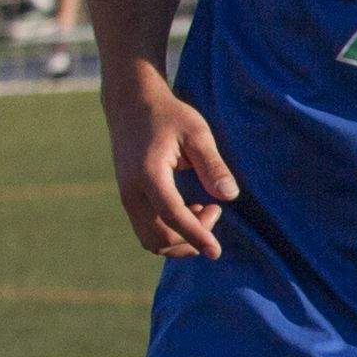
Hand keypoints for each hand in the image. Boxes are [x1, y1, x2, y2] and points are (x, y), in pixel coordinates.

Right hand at [104, 65, 238, 257]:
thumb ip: (213, 165)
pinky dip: (171, 231)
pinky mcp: (129, 200)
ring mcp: (126, 197)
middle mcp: (131, 191)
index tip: (216, 252)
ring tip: (203, 209)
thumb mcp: (197, 133)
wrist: (131, 105)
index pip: (172, 216)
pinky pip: (148, 230)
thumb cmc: (168, 116)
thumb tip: (229, 196)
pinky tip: (190, 208)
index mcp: (148, 174)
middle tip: (213, 209)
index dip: (196, 236)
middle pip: (159, 238)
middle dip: (192, 237)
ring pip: (151, 240)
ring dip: (181, 238)